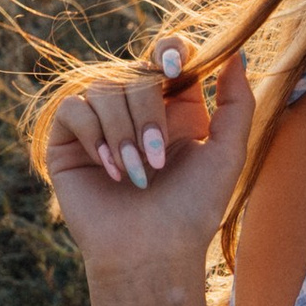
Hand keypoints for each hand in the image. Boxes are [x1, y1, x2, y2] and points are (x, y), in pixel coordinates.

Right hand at [46, 41, 253, 269]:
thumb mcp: (227, 154)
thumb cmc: (192, 210)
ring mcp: (100, 123)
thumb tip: (237, 53)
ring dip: (124, 133)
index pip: (167, 55)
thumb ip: (237, 103)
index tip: (175, 72)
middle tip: (158, 159)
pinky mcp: (68, 140)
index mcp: (175, 108)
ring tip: (136, 175)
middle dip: (150, 114)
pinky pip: (74, 109)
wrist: (152, 253)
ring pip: (105, 89)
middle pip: (137, 73)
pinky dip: (94, 136)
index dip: (170, 52)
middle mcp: (136, 110)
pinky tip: (109, 168)